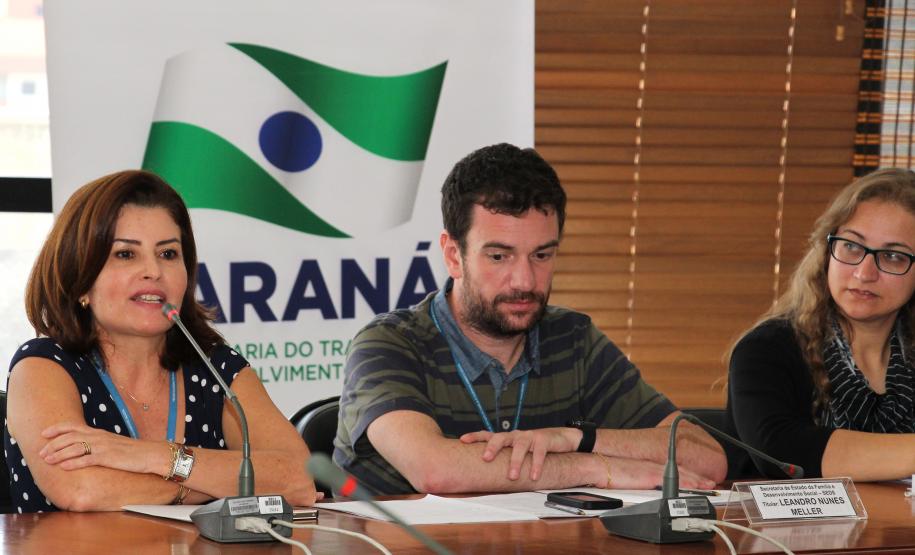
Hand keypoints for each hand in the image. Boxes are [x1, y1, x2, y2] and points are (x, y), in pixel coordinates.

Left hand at [39, 421, 167, 475]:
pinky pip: (86, 460)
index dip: (57, 429)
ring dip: (58, 454)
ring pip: (74, 448)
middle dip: (53, 444)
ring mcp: (103, 447)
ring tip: (47, 460)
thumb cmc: (132, 452)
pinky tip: (63, 467)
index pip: (73, 426)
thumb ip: (98, 444)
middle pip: (69, 437)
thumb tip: (85, 449)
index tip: (44, 433)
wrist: (150, 454)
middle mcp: (98, 437)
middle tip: (41, 453)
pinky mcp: (108, 457)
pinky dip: (73, 463)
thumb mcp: (113, 444)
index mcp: (99, 433)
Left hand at [460, 427, 581, 480]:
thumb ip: (505, 460)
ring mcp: (529, 436)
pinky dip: (536, 465)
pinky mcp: (543, 439)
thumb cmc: (534, 448)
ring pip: (520, 446)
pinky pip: (539, 453)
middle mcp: (515, 436)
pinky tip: (534, 476)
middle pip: (501, 437)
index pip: (488, 435)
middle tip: (485, 458)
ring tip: (512, 476)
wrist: (560, 438)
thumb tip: (486, 476)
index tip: (462, 440)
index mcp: (507, 439)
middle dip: (492, 447)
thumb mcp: (518, 452)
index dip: (475, 436)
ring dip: (515, 462)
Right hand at [594, 456, 717, 489]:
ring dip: (694, 480)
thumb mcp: (620, 474)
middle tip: (710, 482)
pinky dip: (686, 482)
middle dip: (695, 477)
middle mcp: (649, 465)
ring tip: (708, 485)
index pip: (668, 468)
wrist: (593, 464)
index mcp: (643, 465)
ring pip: (678, 474)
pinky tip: (697, 486)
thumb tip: (635, 483)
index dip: (685, 474)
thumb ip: (631, 478)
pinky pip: (672, 480)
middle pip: (677, 471)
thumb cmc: (602, 471)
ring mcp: (650, 469)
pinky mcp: (648, 475)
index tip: (698, 479)